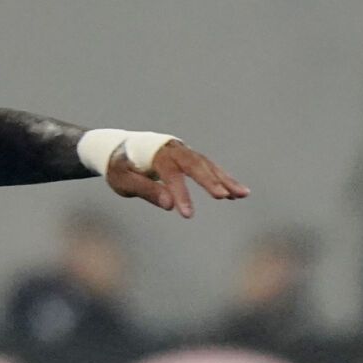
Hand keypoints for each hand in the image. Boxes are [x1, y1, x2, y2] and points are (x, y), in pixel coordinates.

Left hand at [106, 140, 249, 218]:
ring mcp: (184, 152)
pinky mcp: (190, 158)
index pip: (171, 175)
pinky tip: (236, 193)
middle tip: (224, 196)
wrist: (120, 147)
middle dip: (211, 181)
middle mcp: (173, 150)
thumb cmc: (119, 168)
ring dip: (225, 180)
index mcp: (155, 154)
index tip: (188, 214)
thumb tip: (168, 205)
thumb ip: (145, 190)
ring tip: (242, 195)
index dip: (180, 194)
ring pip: (208, 165)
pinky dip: (223, 179)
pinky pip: (209, 168)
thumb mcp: (123, 181)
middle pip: (195, 165)